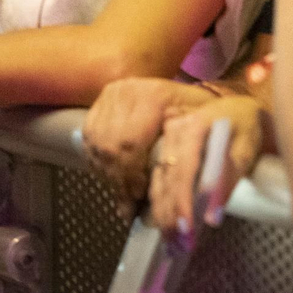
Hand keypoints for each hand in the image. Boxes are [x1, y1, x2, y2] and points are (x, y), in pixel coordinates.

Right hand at [83, 78, 215, 208]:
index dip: (132, 173)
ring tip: (124, 192)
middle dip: (119, 178)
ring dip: (107, 173)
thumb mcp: (202, 126)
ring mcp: (110, 96)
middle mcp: (126, 92)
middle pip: (110, 145)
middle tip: (131, 200)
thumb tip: (166, 194)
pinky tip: (113, 175)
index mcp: (153, 95)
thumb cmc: (198, 111)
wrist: (186, 92)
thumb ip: (183, 153)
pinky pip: (89, 138)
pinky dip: (99, 161)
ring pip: (97, 144)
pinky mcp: (100, 102)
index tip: (141, 194)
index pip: (130, 142)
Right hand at [149, 95, 265, 240]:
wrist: (241, 110)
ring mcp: (166, 141)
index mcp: (194, 126)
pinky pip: (159, 181)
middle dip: (171, 215)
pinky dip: (162, 205)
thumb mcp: (245, 151)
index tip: (187, 227)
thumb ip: (229, 181)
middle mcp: (174, 132)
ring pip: (159, 183)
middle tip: (179, 244)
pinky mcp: (165, 152)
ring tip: (172, 243)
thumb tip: (213, 216)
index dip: (183, 200)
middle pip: (167, 179)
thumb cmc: (247, 127)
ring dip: (163, 215)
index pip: (183, 168)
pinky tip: (167, 226)